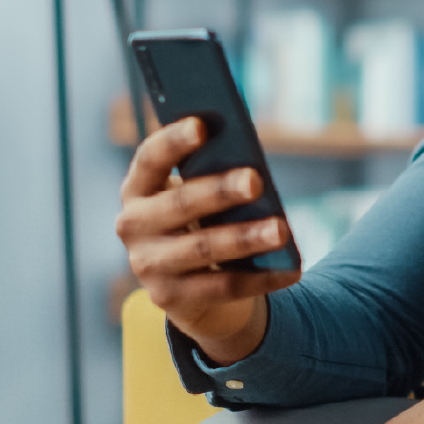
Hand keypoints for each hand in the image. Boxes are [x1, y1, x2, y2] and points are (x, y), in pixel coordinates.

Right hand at [115, 117, 298, 363]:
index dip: (173, 142)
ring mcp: (148, 265)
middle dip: (220, 191)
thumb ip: (213, 179)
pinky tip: (290, 269)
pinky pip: (222, 287)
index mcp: (138, 189)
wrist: (189, 286)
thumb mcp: (200, 197)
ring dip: (245, 238)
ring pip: (202, 249)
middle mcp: (133, 226)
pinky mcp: (170, 299)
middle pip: (180, 205)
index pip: (149, 160)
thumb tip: (253, 172)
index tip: (202, 125)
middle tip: (256, 179)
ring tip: (281, 229)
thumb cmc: (200, 221)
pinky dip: (260, 278)